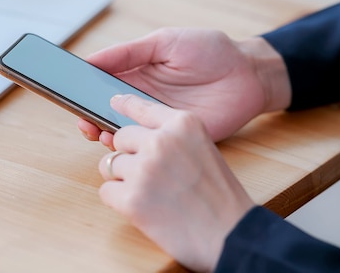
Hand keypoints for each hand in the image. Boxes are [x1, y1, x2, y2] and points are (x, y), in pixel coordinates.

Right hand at [79, 27, 290, 146]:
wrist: (248, 74)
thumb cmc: (209, 50)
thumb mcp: (164, 42)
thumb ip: (129, 52)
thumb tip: (90, 59)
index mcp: (137, 73)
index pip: (102, 84)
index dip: (83, 89)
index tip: (67, 92)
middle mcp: (142, 99)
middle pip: (106, 111)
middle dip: (88, 116)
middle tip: (81, 120)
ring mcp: (156, 120)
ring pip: (122, 131)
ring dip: (105, 132)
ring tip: (97, 131)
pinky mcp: (172, 137)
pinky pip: (146, 144)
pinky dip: (131, 146)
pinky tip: (121, 141)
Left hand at [99, 94, 254, 270]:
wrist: (232, 237)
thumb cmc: (219, 197)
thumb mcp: (203, 149)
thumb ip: (172, 136)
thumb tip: (131, 133)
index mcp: (183, 124)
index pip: (140, 106)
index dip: (125, 106)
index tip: (113, 102)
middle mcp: (161, 141)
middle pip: (120, 138)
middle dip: (128, 155)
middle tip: (150, 177)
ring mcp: (144, 169)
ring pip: (109, 164)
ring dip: (122, 179)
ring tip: (150, 194)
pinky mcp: (131, 199)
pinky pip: (106, 191)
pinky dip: (119, 202)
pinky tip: (144, 209)